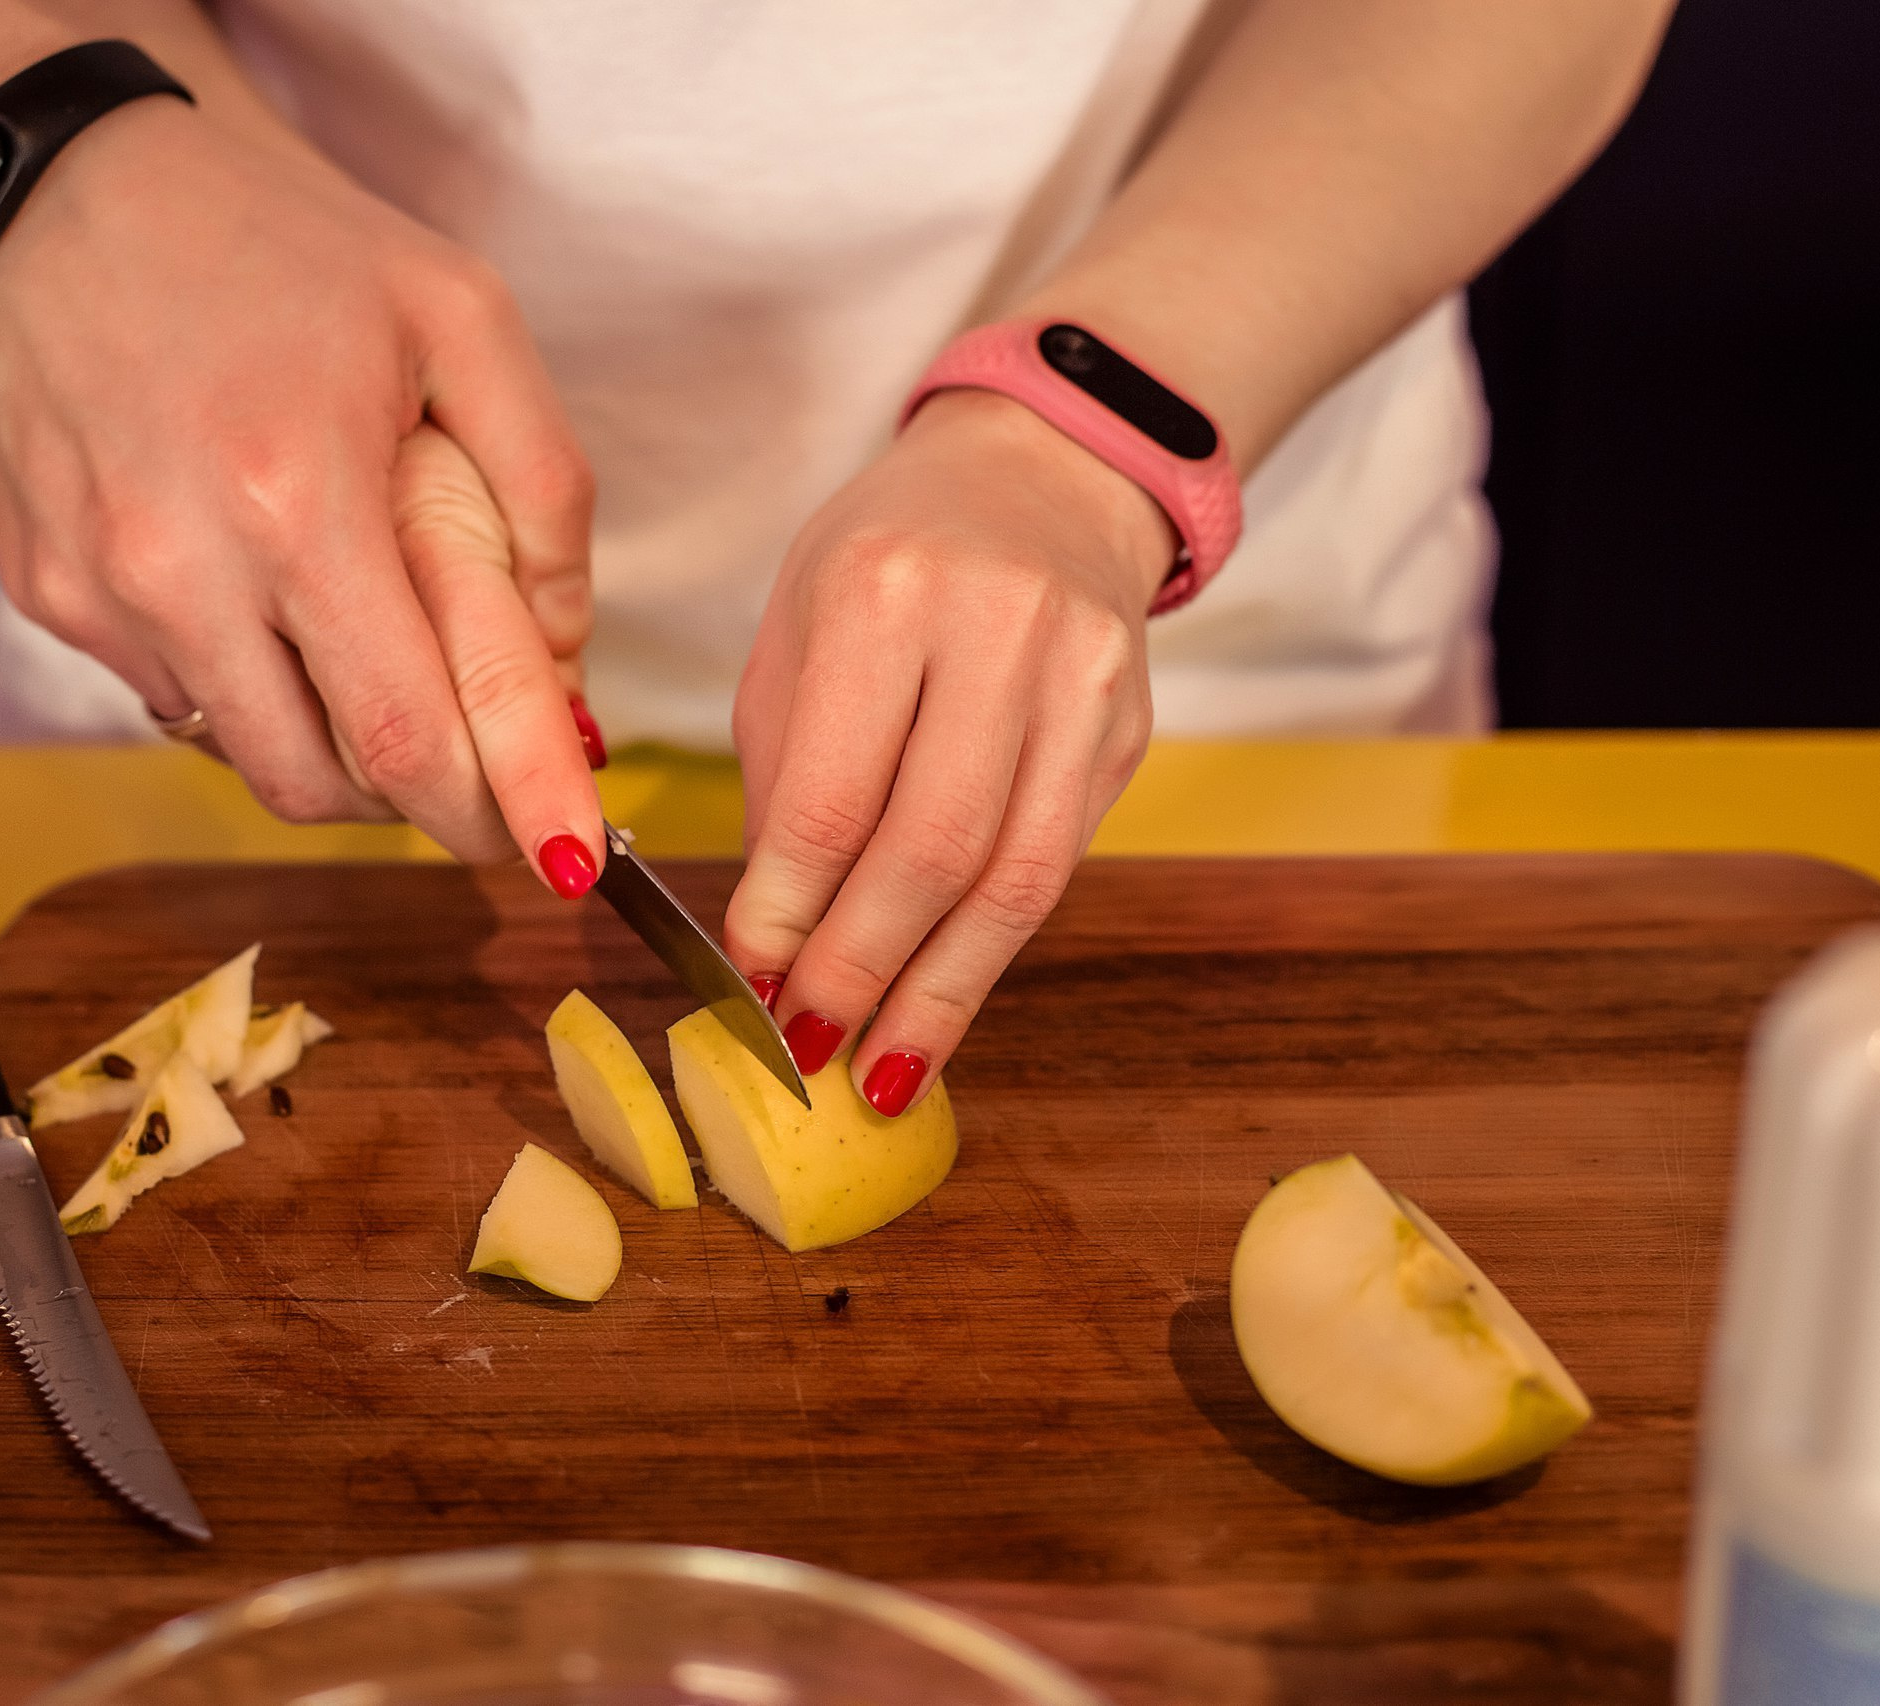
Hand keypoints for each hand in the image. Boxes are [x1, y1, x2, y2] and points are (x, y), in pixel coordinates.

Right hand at [0, 96, 604, 890]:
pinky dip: (244, 689)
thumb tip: (569, 652)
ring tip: (373, 668)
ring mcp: (97, 592)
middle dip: (418, 806)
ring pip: (244, 756)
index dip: (493, 819)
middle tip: (476, 774)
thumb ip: (543, 487)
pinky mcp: (46, 592)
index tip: (554, 860)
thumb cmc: (272, 237)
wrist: (50, 184)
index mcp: (296, 502)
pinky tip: (267, 603)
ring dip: (329, 749)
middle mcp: (180, 569)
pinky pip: (172, 698)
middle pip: (321, 786)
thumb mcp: (459, 314)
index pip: (406, 741)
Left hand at [725, 388, 1176, 1112]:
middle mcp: (1000, 630)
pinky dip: (990, 954)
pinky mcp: (1130, 732)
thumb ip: (781, 774)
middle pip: (931, 848)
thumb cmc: (891, 554)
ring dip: (937, 993)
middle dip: (860, 968)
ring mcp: (1084, 682)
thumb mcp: (798, 624)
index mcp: (885, 590)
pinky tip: (940, 1006)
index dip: (788, 909)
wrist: (1044, 476)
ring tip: (878, 1069)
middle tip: (805, 1048)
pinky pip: (1054, 868)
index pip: (831, 793)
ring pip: (1013, 880)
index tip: (749, 981)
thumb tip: (773, 935)